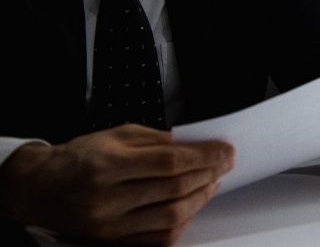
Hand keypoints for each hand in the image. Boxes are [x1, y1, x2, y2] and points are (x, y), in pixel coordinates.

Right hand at [0, 124, 232, 245]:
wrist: (42, 188)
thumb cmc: (82, 157)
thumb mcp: (118, 135)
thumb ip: (159, 141)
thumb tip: (199, 145)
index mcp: (107, 165)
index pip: (170, 162)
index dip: (204, 156)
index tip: (226, 150)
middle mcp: (107, 199)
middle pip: (174, 189)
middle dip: (208, 174)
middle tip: (225, 163)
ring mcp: (109, 226)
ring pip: (172, 216)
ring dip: (201, 198)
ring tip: (213, 181)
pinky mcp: (113, 242)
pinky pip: (160, 237)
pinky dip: (184, 219)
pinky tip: (193, 203)